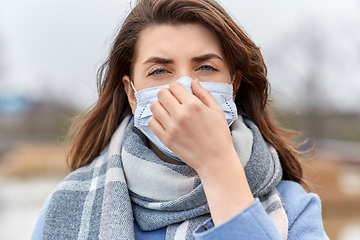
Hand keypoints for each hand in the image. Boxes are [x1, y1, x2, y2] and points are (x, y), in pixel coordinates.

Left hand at [148, 80, 253, 224]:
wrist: (215, 160)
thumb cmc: (219, 135)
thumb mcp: (217, 111)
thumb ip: (204, 94)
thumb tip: (193, 82)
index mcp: (194, 105)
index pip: (174, 86)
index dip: (176, 88)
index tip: (179, 94)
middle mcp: (180, 114)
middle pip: (161, 94)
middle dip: (166, 94)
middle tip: (172, 101)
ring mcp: (172, 127)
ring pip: (154, 107)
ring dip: (160, 106)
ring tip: (168, 112)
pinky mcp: (166, 139)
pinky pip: (152, 122)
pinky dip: (156, 120)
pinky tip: (165, 122)